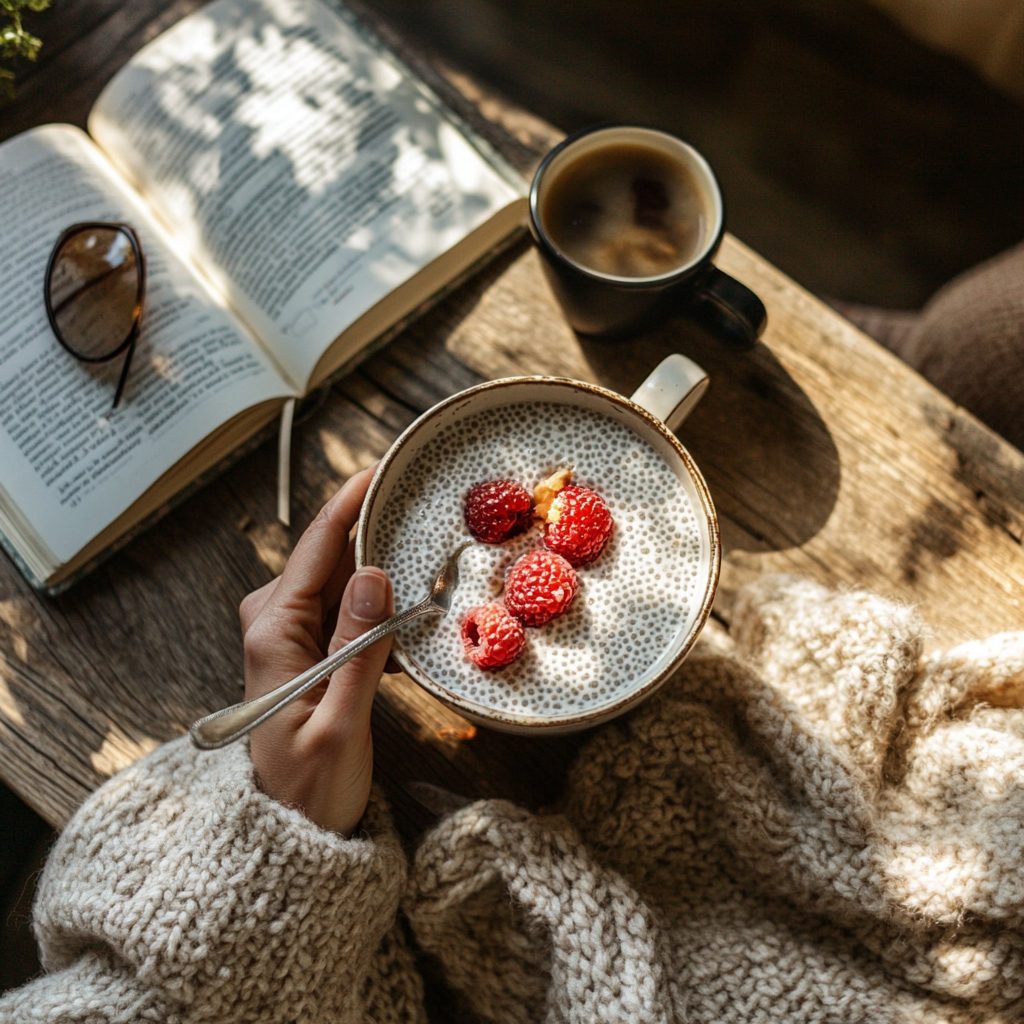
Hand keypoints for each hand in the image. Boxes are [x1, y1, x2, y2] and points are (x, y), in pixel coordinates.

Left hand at [238, 466, 392, 834]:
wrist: (291, 830)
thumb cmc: (312, 787)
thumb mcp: (341, 724)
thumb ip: (357, 650)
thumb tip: (373, 574)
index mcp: (274, 632)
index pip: (317, 547)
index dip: (351, 500)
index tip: (384, 465)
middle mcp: (275, 622)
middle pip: (330, 554)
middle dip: (374, 525)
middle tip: (423, 497)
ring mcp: (290, 633)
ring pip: (341, 578)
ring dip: (380, 560)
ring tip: (425, 537)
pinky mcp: (309, 649)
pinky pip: (346, 606)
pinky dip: (378, 595)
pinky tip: (409, 592)